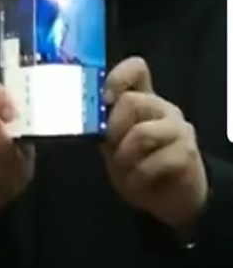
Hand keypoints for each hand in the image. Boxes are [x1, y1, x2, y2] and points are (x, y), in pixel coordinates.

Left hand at [103, 57, 207, 230]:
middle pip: (132, 101)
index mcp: (143, 100)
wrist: (171, 199)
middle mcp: (162, 108)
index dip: (117, 78)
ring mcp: (178, 129)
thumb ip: (103, 127)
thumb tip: (81, 116)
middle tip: (111, 151)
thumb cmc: (139, 168)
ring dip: (124, 158)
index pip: (135, 69)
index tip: (103, 100)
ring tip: (124, 171)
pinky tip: (138, 183)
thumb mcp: (114, 146)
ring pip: (142, 133)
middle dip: (113, 131)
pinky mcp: (187, 153)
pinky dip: (137, 178)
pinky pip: (154, 162)